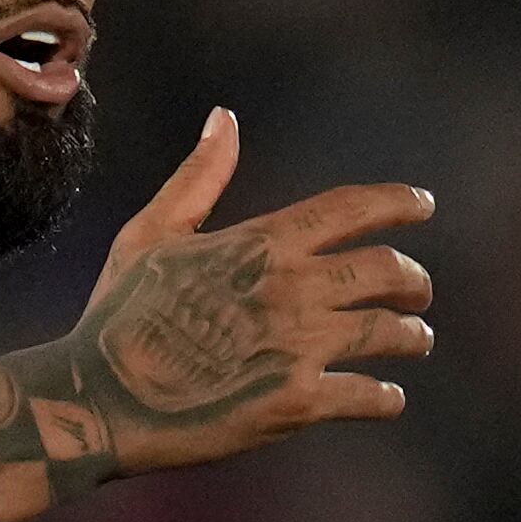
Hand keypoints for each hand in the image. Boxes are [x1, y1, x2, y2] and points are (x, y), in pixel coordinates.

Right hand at [53, 107, 434, 479]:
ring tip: (415, 339)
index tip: (423, 204)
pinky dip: (385, 397)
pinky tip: (387, 397)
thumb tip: (226, 117)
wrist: (97, 402)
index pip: (351, 208)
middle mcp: (291, 289)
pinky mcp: (296, 404)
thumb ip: (199, 177)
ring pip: (388, 333)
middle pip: (385, 270)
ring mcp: (298, 347)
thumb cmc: (117, 316)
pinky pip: (367, 396)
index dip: (396, 202)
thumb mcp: (151, 234)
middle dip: (413, 279)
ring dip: (410, 336)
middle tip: (419, 291)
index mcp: (261, 242)